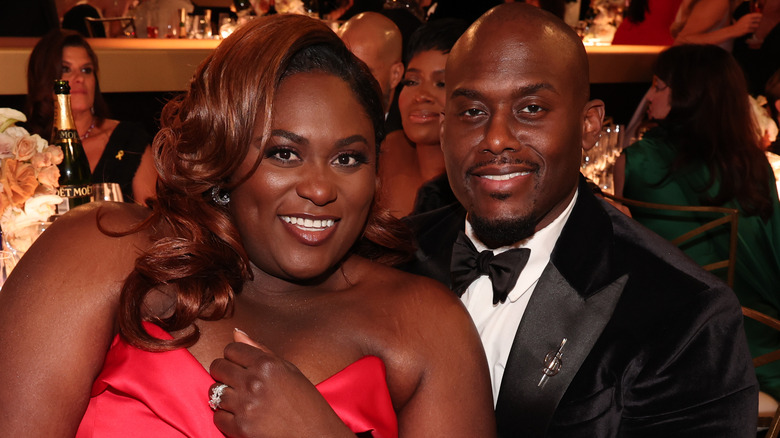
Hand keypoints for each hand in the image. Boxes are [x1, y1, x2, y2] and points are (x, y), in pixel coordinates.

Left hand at [209, 330, 353, 437]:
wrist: (316, 435)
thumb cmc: (306, 403)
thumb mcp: (289, 370)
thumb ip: (260, 350)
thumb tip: (236, 333)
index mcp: (267, 364)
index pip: (231, 350)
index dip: (233, 357)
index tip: (240, 365)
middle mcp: (254, 382)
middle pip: (218, 368)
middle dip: (224, 373)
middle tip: (236, 382)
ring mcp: (246, 406)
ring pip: (214, 393)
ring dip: (224, 396)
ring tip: (240, 401)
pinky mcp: (241, 428)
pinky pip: (218, 417)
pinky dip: (226, 418)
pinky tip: (241, 416)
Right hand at [733, 12, 762, 35]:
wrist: (733, 30)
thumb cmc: (739, 24)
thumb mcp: (744, 18)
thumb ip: (750, 16)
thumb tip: (759, 16)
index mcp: (747, 16)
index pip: (758, 15)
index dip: (760, 17)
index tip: (759, 18)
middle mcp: (748, 20)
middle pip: (759, 20)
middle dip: (758, 22)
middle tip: (755, 24)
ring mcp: (747, 25)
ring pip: (757, 25)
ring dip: (755, 27)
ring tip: (752, 27)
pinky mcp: (747, 30)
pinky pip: (753, 30)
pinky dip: (752, 31)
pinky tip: (749, 30)